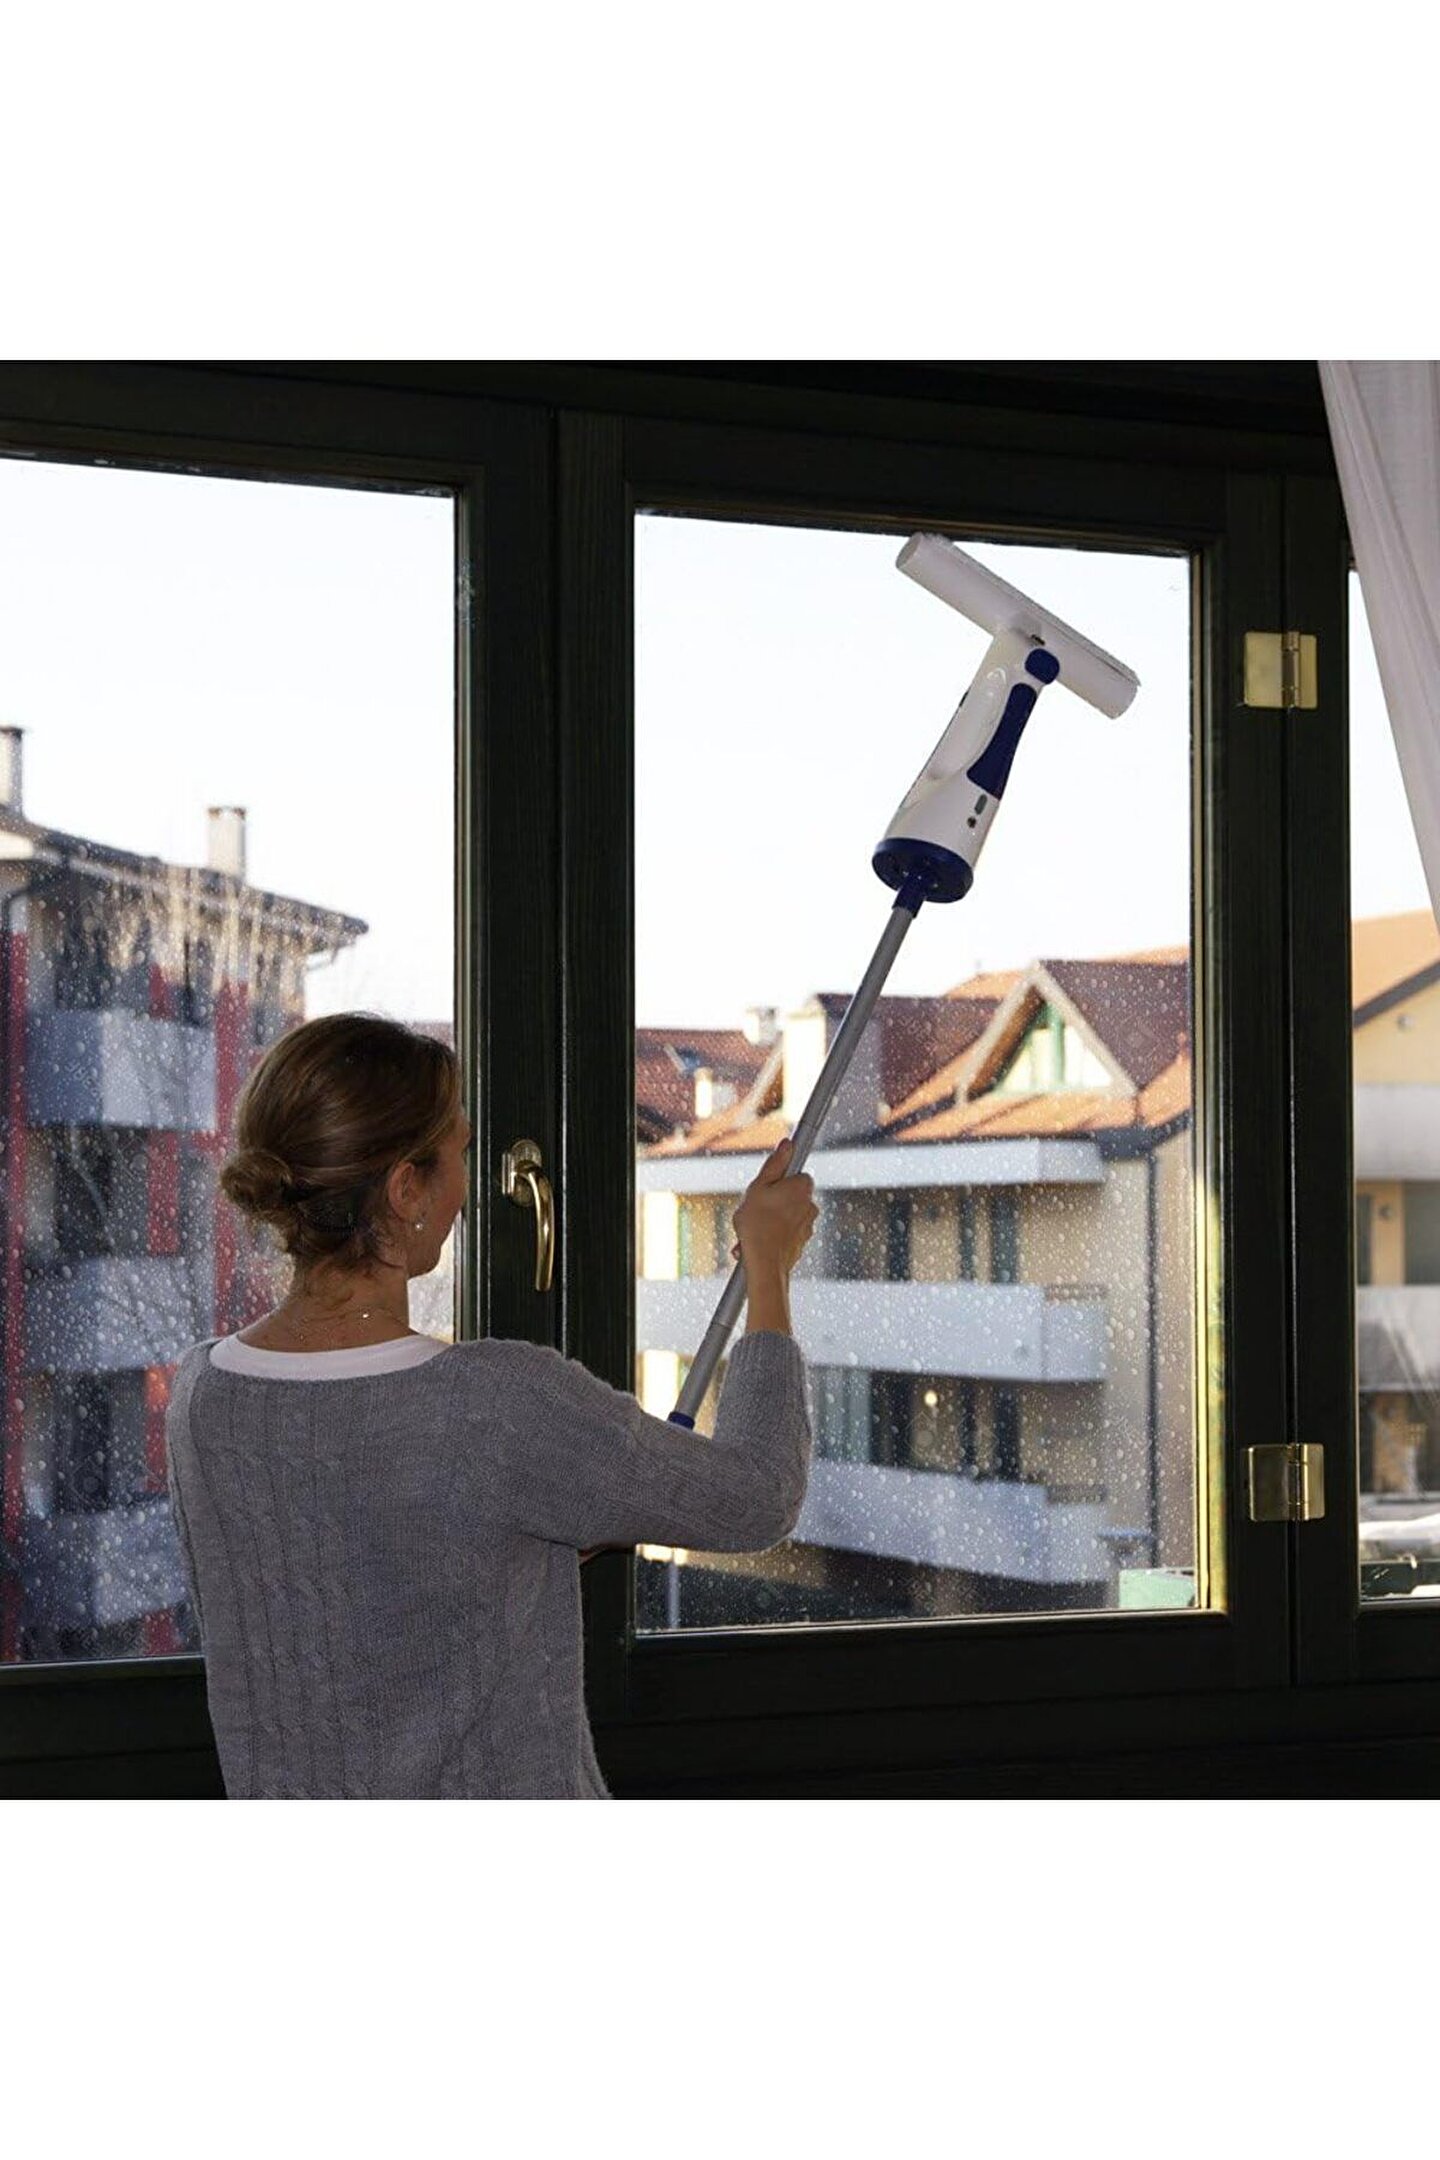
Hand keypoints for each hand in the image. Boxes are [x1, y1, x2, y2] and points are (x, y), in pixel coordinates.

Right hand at [730, 1135, 816, 1274]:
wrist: (765, 1264)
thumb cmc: (758, 1225)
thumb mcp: (759, 1187)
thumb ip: (775, 1164)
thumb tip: (788, 1143)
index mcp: (803, 1187)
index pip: (795, 1175)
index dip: (778, 1181)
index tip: (766, 1188)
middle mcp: (811, 1206)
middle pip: (789, 1196)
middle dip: (772, 1202)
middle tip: (754, 1210)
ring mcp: (808, 1226)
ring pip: (786, 1216)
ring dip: (769, 1221)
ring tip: (750, 1231)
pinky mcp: (802, 1243)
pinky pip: (786, 1234)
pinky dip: (773, 1236)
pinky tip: (756, 1243)